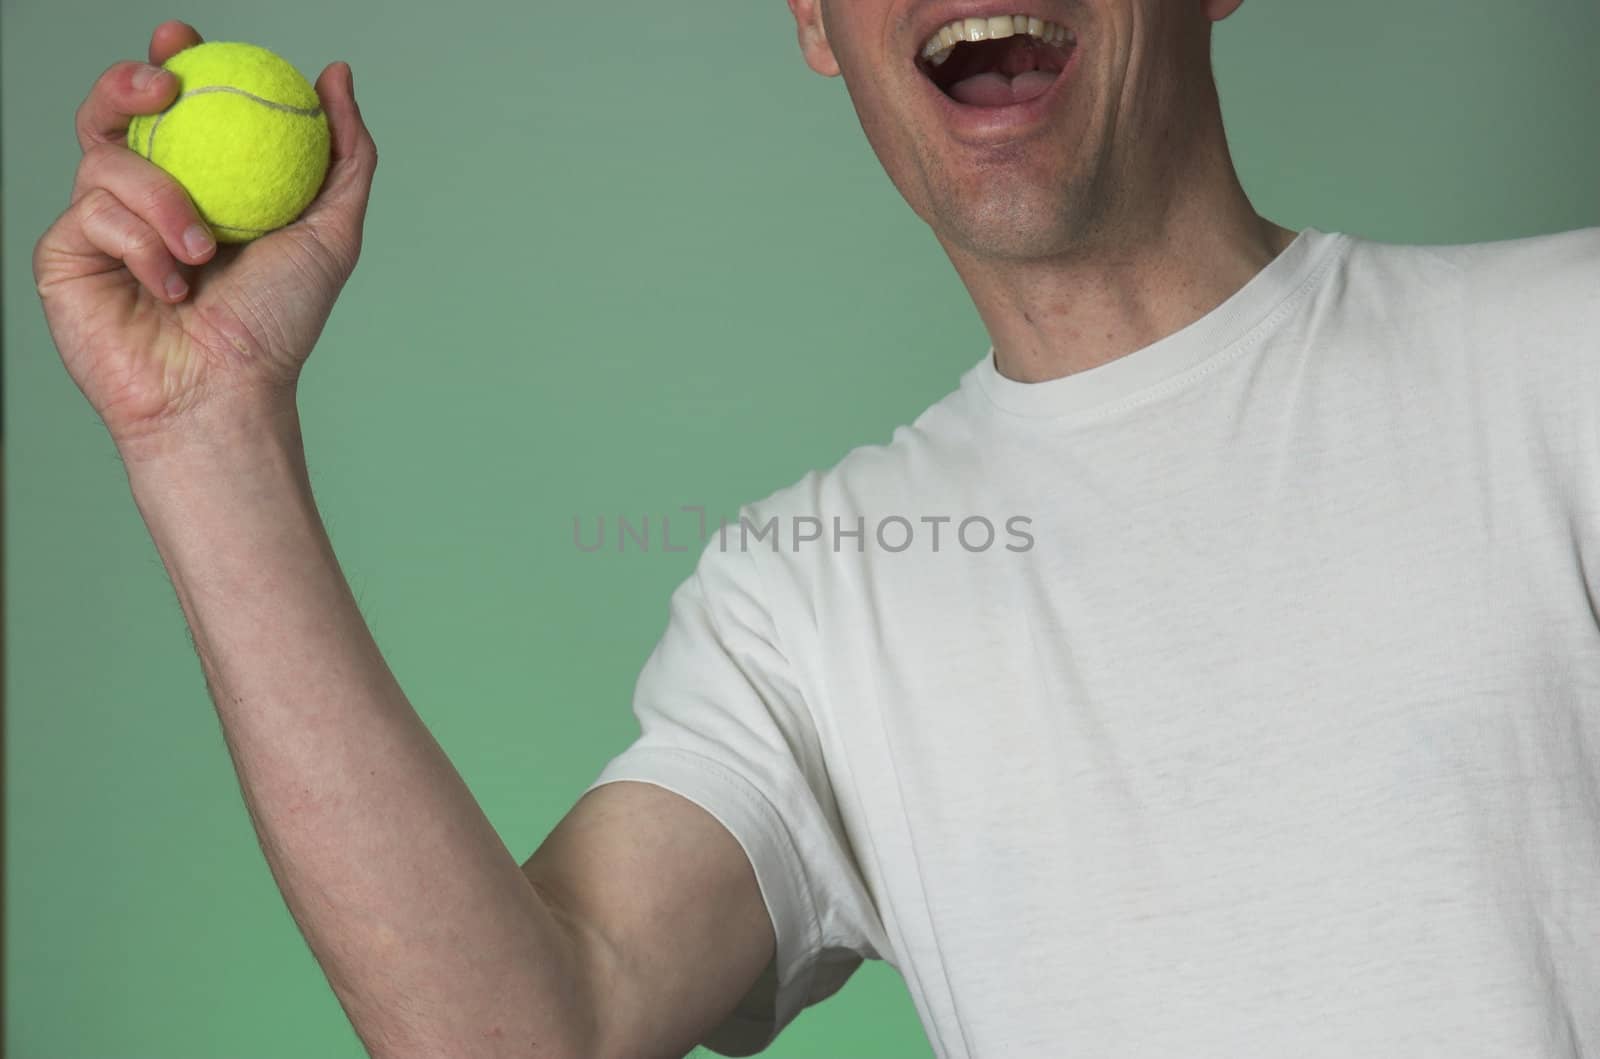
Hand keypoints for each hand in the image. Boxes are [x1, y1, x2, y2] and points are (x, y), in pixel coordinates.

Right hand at [32, 20, 378, 454]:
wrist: (227, 394)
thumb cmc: (277, 325)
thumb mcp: (331, 231)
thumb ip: (343, 154)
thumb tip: (335, 75)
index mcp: (201, 183)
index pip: (176, 106)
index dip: (171, 62)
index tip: (186, 41)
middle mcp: (145, 197)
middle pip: (114, 111)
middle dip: (128, 82)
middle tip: (165, 88)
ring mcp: (101, 225)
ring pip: (106, 158)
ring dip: (163, 198)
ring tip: (203, 250)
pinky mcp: (65, 256)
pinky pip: (93, 214)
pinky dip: (142, 246)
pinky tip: (172, 287)